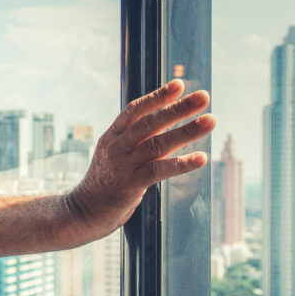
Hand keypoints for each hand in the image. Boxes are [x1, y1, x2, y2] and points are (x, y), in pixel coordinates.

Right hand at [66, 79, 215, 238]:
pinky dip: (181, 164)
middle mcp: (117, 147)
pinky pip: (159, 171)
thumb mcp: (115, 154)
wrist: (84, 211)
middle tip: (204, 97)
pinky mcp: (130, 185)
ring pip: (157, 144)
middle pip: (150, 123)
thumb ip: (136, 139)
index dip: (157, 97)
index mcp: (113, 137)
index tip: (179, 85)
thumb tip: (166, 122)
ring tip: (210, 121)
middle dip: (179, 108)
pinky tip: (201, 158)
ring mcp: (123, 165)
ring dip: (186, 131)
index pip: (135, 110)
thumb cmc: (106, 182)